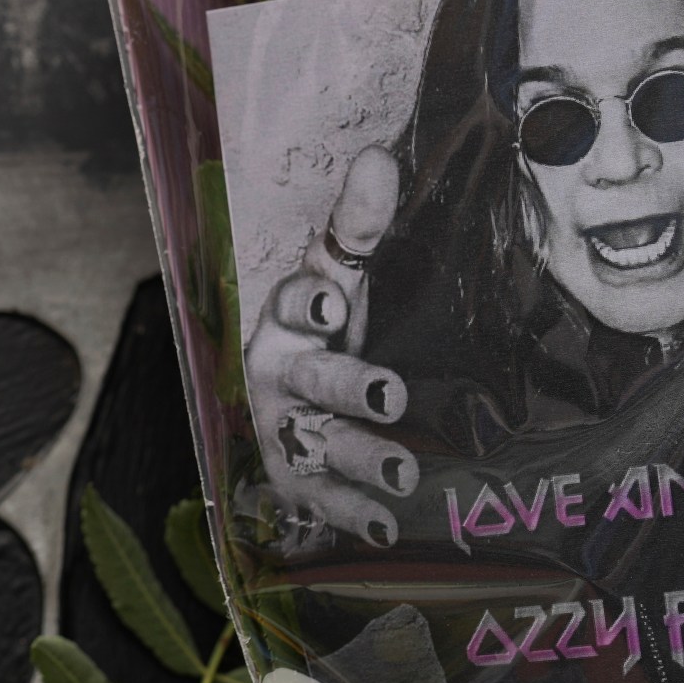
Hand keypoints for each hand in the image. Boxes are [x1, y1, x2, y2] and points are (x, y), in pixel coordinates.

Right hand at [244, 145, 418, 545]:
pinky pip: (323, 499)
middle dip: (347, 386)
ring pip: (320, 443)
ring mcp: (285, 431)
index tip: (332, 301)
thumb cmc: (323, 330)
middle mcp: (278, 375)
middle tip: (391, 393)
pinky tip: (390, 525)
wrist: (288, 405)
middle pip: (311, 378)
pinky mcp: (297, 480)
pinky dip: (354, 514)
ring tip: (405, 470)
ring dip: (361, 457)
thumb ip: (357, 226)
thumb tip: (378, 157)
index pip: (292, 302)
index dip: (308, 302)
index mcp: (287, 317)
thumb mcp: (338, 276)